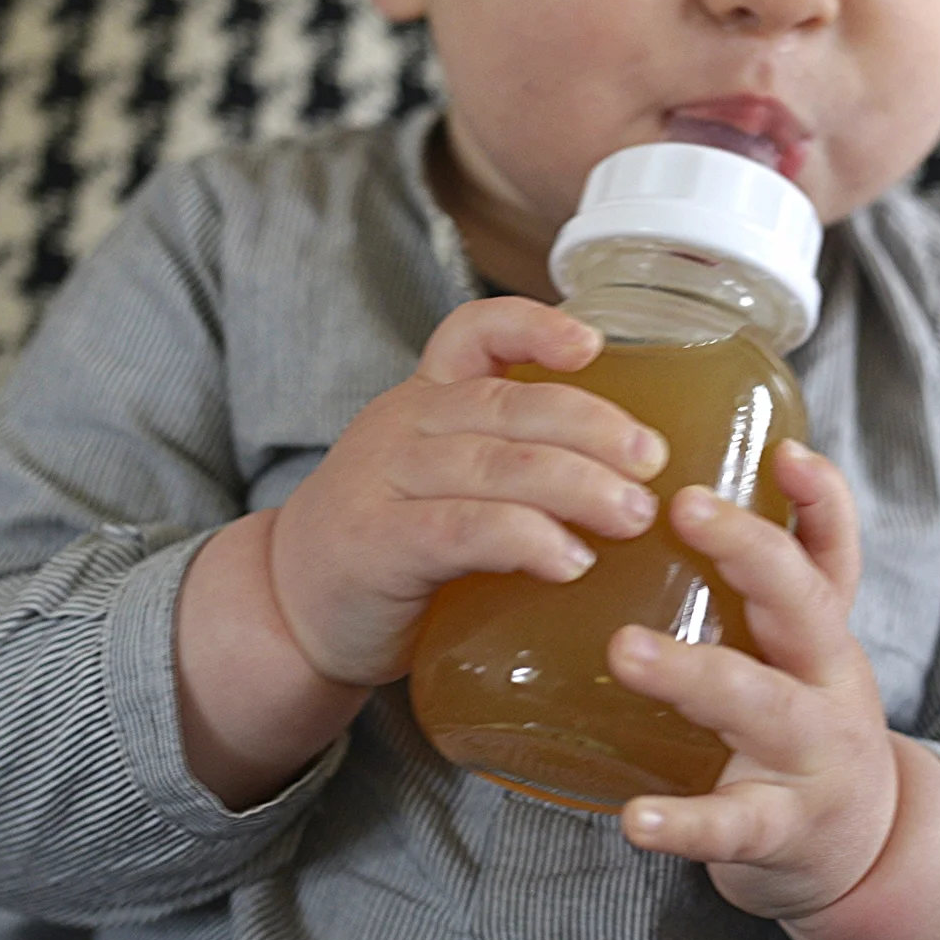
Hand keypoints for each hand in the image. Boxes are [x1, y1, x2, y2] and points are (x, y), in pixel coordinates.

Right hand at [265, 296, 669, 687]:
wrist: (287, 614)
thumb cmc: (390, 551)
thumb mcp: (442, 485)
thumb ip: (513, 468)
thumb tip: (639, 484)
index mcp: (425, 401)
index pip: (474, 332)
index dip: (535, 326)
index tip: (594, 344)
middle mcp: (402, 425)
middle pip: (508, 404)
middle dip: (592, 427)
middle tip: (652, 462)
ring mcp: (383, 481)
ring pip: (494, 464)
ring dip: (575, 486)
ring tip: (632, 515)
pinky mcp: (376, 544)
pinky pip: (462, 529)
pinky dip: (524, 540)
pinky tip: (569, 561)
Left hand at [607, 440, 899, 921]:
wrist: (862, 858)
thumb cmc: (801, 729)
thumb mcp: (797, 653)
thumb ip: (760, 580)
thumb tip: (680, 475)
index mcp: (823, 635)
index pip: (832, 553)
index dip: (821, 500)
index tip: (785, 451)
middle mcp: (829, 684)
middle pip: (805, 605)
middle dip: (751, 551)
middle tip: (683, 506)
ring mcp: (812, 759)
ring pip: (761, 705)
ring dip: (693, 673)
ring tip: (625, 649)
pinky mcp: (782, 831)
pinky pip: (733, 824)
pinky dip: (684, 822)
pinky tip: (634, 818)